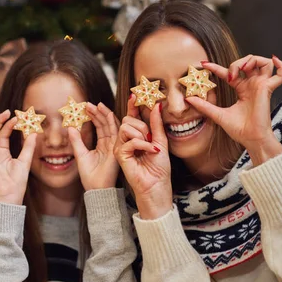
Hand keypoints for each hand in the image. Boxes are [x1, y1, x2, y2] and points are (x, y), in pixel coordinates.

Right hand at [0, 110, 36, 204]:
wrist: (10, 194)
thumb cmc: (17, 182)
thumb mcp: (25, 160)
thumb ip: (28, 146)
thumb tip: (34, 133)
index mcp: (3, 154)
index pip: (4, 135)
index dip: (9, 125)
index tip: (17, 116)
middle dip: (0, 121)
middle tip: (7, 111)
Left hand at [68, 102, 118, 190]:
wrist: (96, 189)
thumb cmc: (89, 175)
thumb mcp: (80, 154)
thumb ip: (76, 141)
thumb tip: (70, 127)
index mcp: (103, 145)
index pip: (100, 127)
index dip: (94, 116)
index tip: (86, 107)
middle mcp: (110, 144)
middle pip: (106, 124)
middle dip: (99, 112)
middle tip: (90, 103)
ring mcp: (115, 146)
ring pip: (112, 126)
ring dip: (105, 114)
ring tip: (97, 105)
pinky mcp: (118, 149)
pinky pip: (117, 133)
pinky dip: (113, 122)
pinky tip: (107, 114)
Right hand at [114, 95, 172, 219]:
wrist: (157, 186)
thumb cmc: (159, 168)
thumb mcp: (161, 141)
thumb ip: (156, 124)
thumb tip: (157, 105)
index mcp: (135, 135)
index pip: (132, 116)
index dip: (133, 105)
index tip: (135, 94)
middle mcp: (125, 140)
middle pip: (128, 119)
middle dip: (143, 126)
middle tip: (151, 139)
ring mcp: (121, 147)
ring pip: (127, 127)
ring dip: (142, 135)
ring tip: (150, 146)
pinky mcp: (120, 155)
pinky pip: (130, 140)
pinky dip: (143, 144)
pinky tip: (151, 151)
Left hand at [189, 55, 281, 163]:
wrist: (250, 139)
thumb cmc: (238, 129)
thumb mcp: (217, 114)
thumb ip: (204, 106)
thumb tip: (188, 99)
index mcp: (242, 89)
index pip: (229, 72)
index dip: (216, 67)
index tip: (203, 64)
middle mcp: (252, 85)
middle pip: (248, 62)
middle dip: (237, 63)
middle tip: (229, 74)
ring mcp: (261, 86)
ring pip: (263, 63)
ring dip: (253, 60)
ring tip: (243, 69)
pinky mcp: (268, 89)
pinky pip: (281, 74)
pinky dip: (281, 65)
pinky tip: (273, 60)